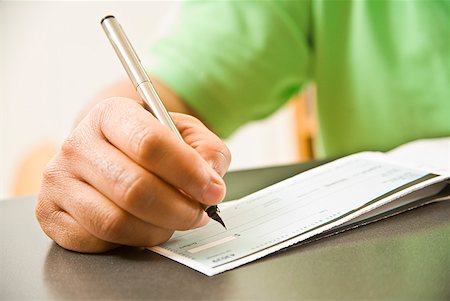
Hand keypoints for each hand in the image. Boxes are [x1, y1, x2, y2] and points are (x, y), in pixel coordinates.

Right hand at [36, 97, 230, 252]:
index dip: (188, 172)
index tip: (212, 190)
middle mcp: (78, 144)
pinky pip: (98, 241)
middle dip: (179, 209)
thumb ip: (207, 150)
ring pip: (117, 221)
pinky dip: (132, 241)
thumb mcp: (185, 134)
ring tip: (175, 221)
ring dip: (159, 229)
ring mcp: (59, 181)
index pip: (150, 143)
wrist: (112, 154)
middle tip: (199, 213)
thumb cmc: (149, 145)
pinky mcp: (51, 214)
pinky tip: (144, 227)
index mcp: (110, 114)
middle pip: (134, 188)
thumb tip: (210, 179)